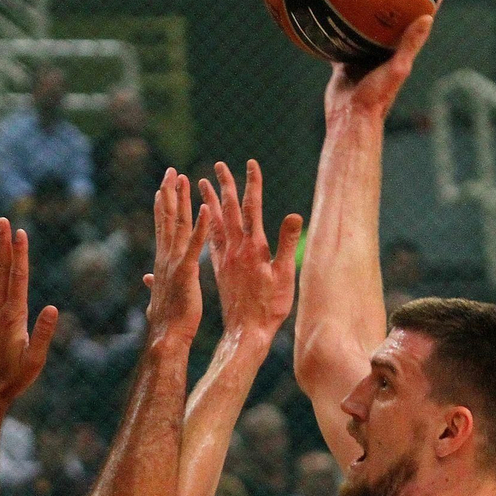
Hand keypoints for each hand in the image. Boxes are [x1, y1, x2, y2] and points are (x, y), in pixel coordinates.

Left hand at [0, 218, 58, 411]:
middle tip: (4, 220)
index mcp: (13, 318)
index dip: (19, 254)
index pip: (18, 278)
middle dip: (3, 244)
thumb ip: (43, 334)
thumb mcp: (34, 361)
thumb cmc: (12, 381)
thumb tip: (52, 308)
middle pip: (0, 271)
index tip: (21, 233)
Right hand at [143, 169, 209, 345]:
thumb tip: (147, 279)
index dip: (163, 206)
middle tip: (171, 170)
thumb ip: (155, 284)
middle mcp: (166, 257)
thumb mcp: (160, 297)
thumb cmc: (168, 321)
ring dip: (180, 200)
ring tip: (183, 178)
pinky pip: (195, 245)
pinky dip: (200, 226)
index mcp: (163, 261)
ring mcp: (175, 262)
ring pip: (178, 225)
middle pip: (167, 219)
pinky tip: (205, 208)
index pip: (163, 228)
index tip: (164, 187)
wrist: (168, 337)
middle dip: (169, 193)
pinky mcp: (187, 271)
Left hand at [200, 160, 301, 346]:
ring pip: (215, 222)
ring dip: (210, 201)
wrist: (246, 332)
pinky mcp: (219, 269)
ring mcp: (225, 259)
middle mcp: (235, 249)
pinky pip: (210, 240)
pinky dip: (206, 224)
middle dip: (226, 185)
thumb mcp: (285, 276)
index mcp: (253, 247)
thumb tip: (293, 215)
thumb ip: (288, 244)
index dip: (252, 183)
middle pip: (229, 210)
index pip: (252, 207)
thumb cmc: (270, 307)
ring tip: (202, 183)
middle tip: (219, 164)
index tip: (250, 163)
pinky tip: (203, 219)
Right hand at [324, 13, 434, 125]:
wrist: (349, 118)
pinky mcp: (344, 64)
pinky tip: (332, 23)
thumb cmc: (377, 98)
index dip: (420, 8)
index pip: (412, 26)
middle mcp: (381, 54)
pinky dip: (337, 35)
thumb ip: (410, 44)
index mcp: (396, 53)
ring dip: (363, 19)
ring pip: (363, 33)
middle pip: (387, 26)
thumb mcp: (398, 69)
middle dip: (389, 8)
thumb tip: (428, 17)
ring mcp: (362, 58)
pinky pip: (340, 45)